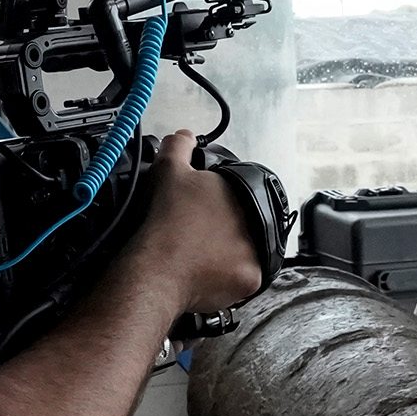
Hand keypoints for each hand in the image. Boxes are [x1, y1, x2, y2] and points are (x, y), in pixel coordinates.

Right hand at [133, 130, 261, 312]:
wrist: (159, 266)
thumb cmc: (165, 221)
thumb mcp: (168, 170)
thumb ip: (179, 147)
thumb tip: (185, 136)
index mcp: (242, 194)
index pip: (237, 196)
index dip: (214, 205)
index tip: (197, 216)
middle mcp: (256, 221)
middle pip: (241, 224)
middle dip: (221, 229)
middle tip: (195, 237)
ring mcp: (256, 252)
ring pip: (242, 252)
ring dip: (226, 253)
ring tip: (197, 255)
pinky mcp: (251, 279)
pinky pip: (241, 279)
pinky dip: (226, 277)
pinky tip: (205, 271)